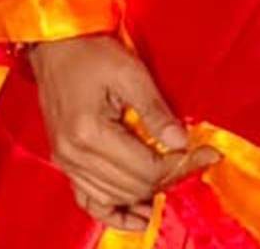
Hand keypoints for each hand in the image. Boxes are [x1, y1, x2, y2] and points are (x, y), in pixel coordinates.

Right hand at [29, 34, 218, 231]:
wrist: (53, 45)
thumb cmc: (89, 52)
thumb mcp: (129, 72)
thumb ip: (155, 110)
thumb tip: (182, 143)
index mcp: (89, 132)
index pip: (147, 169)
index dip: (182, 164)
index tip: (206, 153)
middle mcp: (73, 153)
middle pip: (135, 187)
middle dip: (169, 177)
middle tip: (191, 159)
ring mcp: (66, 160)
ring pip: (116, 197)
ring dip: (146, 193)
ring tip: (170, 176)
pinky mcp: (65, 161)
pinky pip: (90, 200)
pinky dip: (115, 211)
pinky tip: (137, 213)